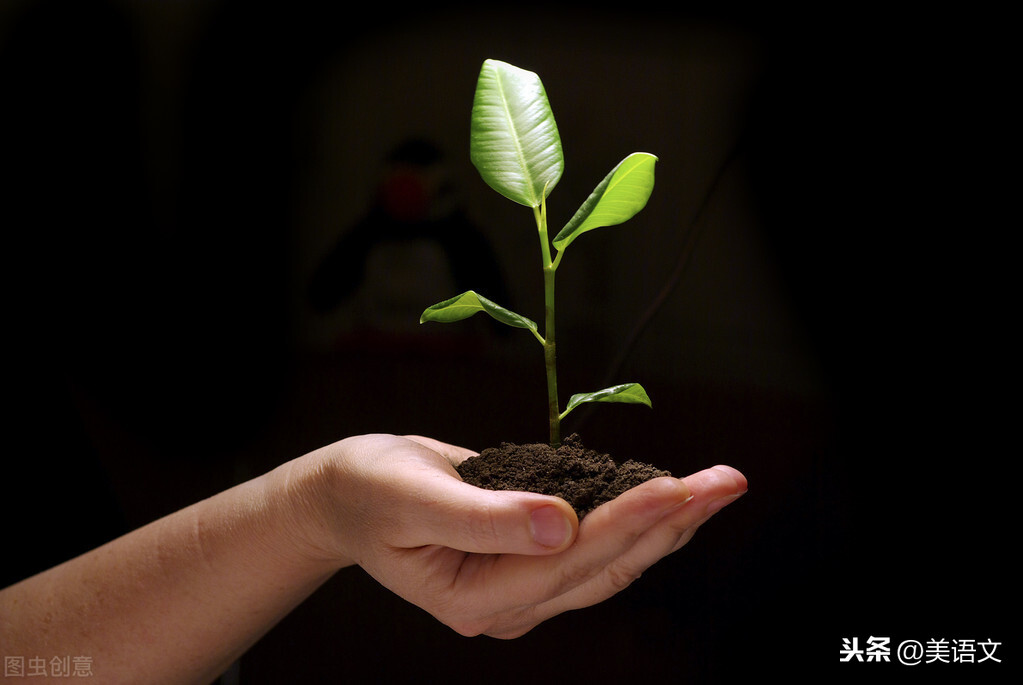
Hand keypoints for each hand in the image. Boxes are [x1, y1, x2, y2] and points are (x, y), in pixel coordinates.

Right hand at [302, 434, 746, 638]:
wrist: (348, 497)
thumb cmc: (370, 491)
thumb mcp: (413, 497)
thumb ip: (484, 515)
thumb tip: (563, 524)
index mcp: (476, 597)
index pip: (569, 559)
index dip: (626, 520)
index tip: (676, 485)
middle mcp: (509, 603)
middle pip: (607, 567)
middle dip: (671, 522)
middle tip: (728, 481)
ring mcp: (522, 586)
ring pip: (611, 563)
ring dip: (667, 524)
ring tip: (717, 487)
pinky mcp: (530, 561)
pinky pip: (595, 547)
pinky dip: (635, 520)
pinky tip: (670, 498)